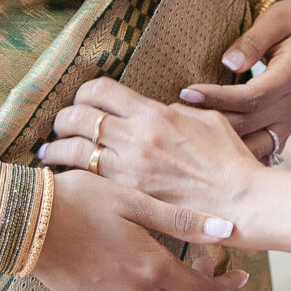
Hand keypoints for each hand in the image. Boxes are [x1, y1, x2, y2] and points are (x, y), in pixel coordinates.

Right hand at [29, 164, 246, 290]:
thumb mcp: (136, 201)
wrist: (26, 221)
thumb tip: (228, 229)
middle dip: (199, 289)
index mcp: (152, 268)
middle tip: (198, 263)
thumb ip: (183, 221)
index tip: (237, 275)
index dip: (224, 285)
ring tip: (166, 276)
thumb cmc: (82, 200)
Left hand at [42, 79, 263, 226]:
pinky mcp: (127, 196)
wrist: (240, 201)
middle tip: (60, 126)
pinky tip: (68, 178)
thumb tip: (155, 110)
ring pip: (71, 150)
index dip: (85, 92)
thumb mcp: (204, 120)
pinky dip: (72, 175)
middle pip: (76, 116)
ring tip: (50, 152)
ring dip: (56, 149)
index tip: (82, 100)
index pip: (100, 89)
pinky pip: (86, 179)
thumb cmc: (229, 159)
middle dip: (62, 119)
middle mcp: (134, 138)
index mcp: (153, 113)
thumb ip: (172, 112)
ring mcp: (128, 170)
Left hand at [179, 0, 290, 163]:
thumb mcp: (276, 19)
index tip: (187, 91)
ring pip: (255, 144)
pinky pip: (262, 148)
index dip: (217, 98)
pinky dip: (239, 153)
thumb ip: (253, 41)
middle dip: (210, 123)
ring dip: (222, 144)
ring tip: (187, 134)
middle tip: (174, 116)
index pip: (251, 97)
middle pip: (248, 124)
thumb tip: (229, 63)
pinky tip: (212, 152)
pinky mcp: (286, 127)